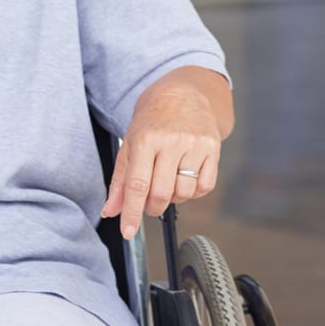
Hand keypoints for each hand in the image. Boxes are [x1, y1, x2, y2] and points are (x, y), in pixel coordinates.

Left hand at [104, 77, 223, 240]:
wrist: (182, 93)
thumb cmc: (152, 120)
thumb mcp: (129, 144)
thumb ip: (120, 180)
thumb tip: (111, 211)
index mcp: (145, 139)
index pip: (137, 185)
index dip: (132, 213)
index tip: (127, 232)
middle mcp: (171, 142)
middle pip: (161, 193)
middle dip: (151, 207)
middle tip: (148, 204)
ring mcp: (195, 145)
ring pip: (184, 193)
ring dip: (173, 199)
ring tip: (167, 184)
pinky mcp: (213, 149)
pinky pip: (205, 187)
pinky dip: (193, 192)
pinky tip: (184, 179)